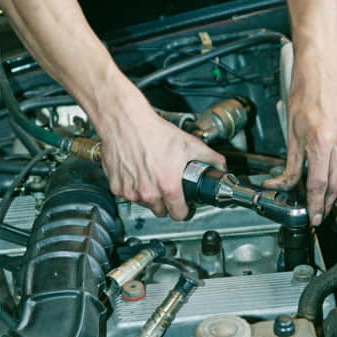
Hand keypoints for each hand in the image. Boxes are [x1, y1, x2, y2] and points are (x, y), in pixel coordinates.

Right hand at [96, 85, 225, 219]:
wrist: (126, 122)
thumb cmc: (154, 131)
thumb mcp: (189, 144)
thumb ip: (210, 157)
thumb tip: (220, 165)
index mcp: (168, 186)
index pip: (179, 215)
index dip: (183, 210)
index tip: (183, 205)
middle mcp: (148, 192)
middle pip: (160, 211)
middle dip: (165, 202)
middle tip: (166, 186)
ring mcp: (130, 191)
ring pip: (143, 203)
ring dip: (147, 195)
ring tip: (151, 175)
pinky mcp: (116, 185)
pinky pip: (126, 194)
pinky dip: (131, 187)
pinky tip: (136, 172)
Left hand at [263, 68, 336, 225]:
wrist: (322, 80)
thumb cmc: (305, 102)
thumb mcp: (292, 136)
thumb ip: (289, 167)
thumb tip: (276, 186)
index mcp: (320, 141)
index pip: (320, 184)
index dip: (317, 205)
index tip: (315, 217)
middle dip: (332, 205)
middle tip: (325, 210)